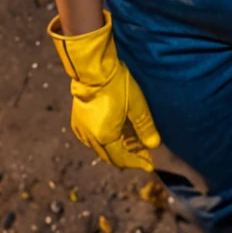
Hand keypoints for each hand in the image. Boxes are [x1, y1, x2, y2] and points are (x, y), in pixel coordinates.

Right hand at [48, 10, 160, 170]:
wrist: (92, 68)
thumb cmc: (116, 85)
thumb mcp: (137, 105)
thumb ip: (145, 127)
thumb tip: (154, 145)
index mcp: (105, 137)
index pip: (123, 159)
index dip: (137, 162)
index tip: (149, 164)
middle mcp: (90, 138)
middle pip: (110, 156)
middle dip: (127, 157)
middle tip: (142, 156)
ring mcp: (81, 130)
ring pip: (99, 148)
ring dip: (115, 149)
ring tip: (130, 144)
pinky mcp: (77, 120)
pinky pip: (91, 138)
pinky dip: (103, 140)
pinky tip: (112, 133)